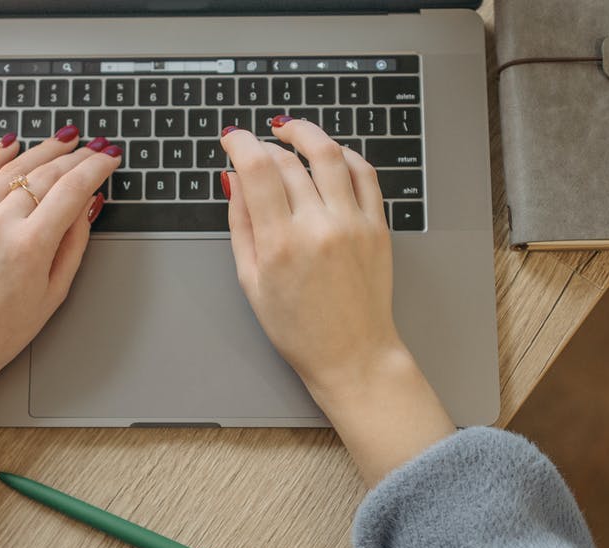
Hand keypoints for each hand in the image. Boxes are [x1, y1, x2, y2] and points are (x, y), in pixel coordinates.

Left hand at [0, 128, 121, 398]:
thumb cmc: (1, 332)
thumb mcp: (53, 293)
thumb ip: (73, 244)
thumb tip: (87, 205)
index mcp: (31, 246)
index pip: (72, 190)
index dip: (95, 168)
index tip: (109, 157)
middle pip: (45, 174)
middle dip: (74, 157)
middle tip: (92, 147)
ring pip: (11, 168)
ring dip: (41, 150)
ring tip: (62, 141)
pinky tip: (12, 145)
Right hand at [220, 119, 402, 399]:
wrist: (352, 354)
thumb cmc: (297, 328)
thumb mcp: (251, 280)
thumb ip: (241, 223)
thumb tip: (234, 178)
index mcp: (280, 244)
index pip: (258, 169)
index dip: (240, 143)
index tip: (232, 138)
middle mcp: (318, 228)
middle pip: (290, 160)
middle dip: (267, 143)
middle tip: (256, 145)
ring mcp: (353, 224)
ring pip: (330, 154)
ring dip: (306, 133)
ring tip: (290, 131)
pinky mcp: (377, 226)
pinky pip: (364, 173)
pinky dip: (343, 154)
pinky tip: (328, 154)